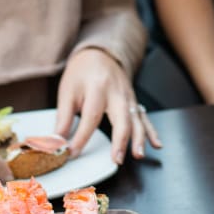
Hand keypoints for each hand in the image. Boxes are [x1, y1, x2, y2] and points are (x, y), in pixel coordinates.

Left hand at [54, 48, 161, 164]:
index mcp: (97, 88)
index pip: (90, 117)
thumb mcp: (67, 91)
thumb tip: (57, 142)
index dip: (81, 138)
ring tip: (137, 155)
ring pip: (137, 119)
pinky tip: (156, 145)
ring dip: (139, 139)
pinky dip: (152, 132)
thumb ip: (63, 118)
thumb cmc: (82, 73)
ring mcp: (128, 97)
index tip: (72, 153)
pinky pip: (145, 117)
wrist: (99, 54)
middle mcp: (116, 92)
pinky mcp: (134, 101)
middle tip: (116, 159)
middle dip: (120, 140)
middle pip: (121, 118)